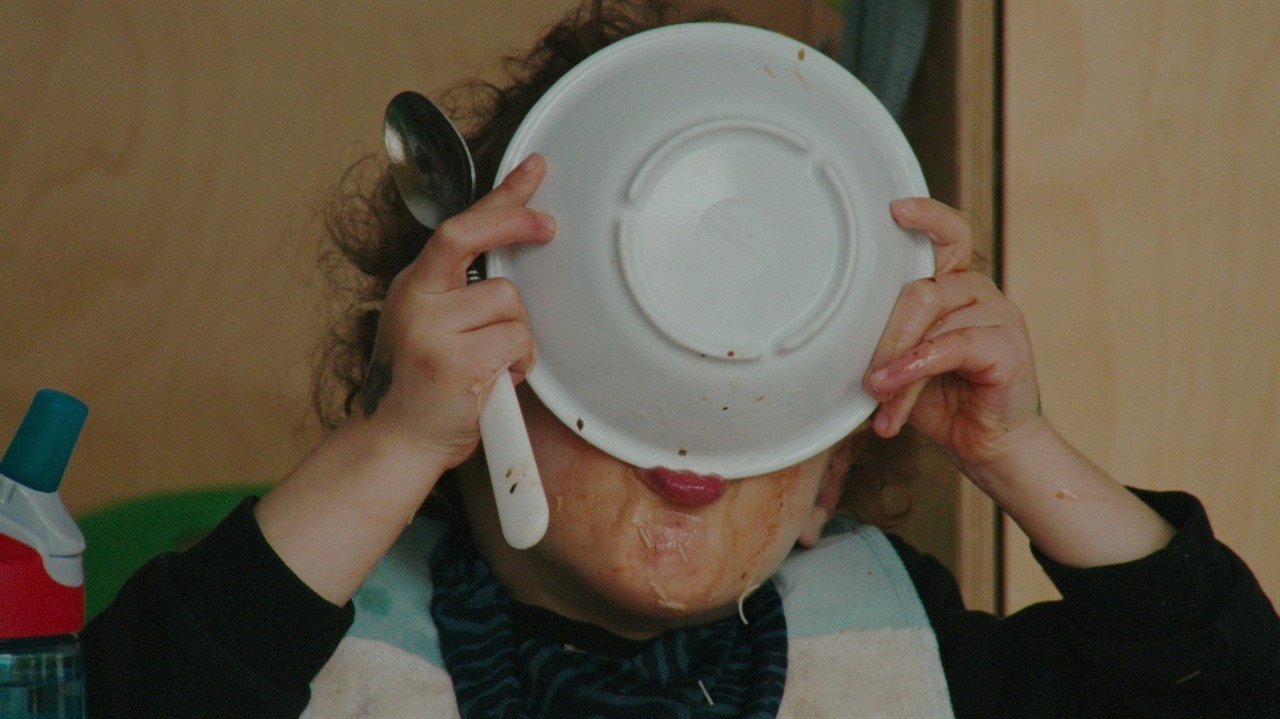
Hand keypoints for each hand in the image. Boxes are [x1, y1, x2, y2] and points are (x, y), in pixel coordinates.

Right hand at [354, 153, 554, 471]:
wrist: (396, 444)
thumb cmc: (424, 389)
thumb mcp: (430, 326)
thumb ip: (458, 294)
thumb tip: (512, 260)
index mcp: (413, 286)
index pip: (457, 225)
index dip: (499, 195)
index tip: (531, 170)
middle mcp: (416, 300)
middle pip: (475, 239)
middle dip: (518, 224)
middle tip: (548, 227)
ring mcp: (432, 330)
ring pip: (509, 302)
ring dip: (518, 334)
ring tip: (495, 365)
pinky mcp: (455, 362)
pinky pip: (516, 341)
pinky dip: (519, 363)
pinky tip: (496, 382)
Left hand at [863, 197, 1041, 475]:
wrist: (987, 445)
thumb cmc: (942, 400)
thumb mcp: (902, 363)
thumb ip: (884, 338)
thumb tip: (839, 334)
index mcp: (953, 285)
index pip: (947, 234)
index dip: (926, 215)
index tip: (894, 208)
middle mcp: (976, 291)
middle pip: (918, 288)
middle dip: (883, 336)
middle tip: (866, 378)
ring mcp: (998, 314)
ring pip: (929, 318)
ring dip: (895, 363)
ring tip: (879, 398)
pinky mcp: (1008, 344)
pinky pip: (951, 344)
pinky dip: (915, 368)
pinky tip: (895, 392)